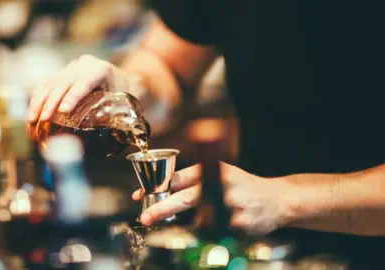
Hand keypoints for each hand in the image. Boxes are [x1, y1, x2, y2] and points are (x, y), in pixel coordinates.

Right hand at [28, 54, 145, 122]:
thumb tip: (103, 137)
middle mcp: (83, 65)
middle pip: (63, 82)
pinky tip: (31, 115)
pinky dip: (37, 101)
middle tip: (42, 120)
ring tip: (31, 121)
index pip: (84, 82)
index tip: (63, 110)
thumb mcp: (126, 102)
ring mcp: (71, 68)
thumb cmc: (127, 93)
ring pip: (50, 83)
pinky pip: (45, 86)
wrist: (125, 79)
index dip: (73, 96)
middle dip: (50, 102)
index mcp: (101, 70)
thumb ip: (115, 114)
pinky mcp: (61, 74)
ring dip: (38, 103)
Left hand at [132, 162, 293, 235]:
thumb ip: (196, 179)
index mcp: (215, 170)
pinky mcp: (239, 225)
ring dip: (200, 224)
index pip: (181, 177)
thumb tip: (164, 190)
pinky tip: (230, 223)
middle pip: (186, 198)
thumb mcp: (221, 173)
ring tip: (221, 215)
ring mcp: (231, 206)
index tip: (140, 196)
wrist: (278, 200)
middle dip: (163, 209)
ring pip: (200, 222)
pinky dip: (215, 232)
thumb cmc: (244, 186)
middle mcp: (223, 185)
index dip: (158, 187)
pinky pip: (215, 234)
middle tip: (146, 217)